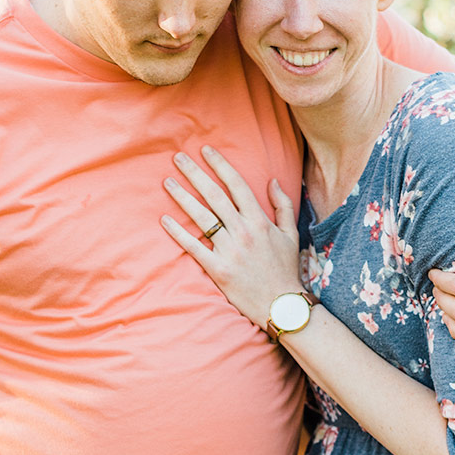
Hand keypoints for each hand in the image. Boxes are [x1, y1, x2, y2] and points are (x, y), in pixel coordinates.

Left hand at [161, 147, 301, 330]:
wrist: (281, 304)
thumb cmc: (285, 268)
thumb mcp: (290, 233)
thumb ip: (282, 204)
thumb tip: (272, 181)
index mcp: (260, 220)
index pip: (237, 184)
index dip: (220, 165)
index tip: (206, 150)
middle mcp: (243, 231)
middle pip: (215, 195)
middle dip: (195, 174)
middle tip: (178, 158)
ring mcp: (229, 250)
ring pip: (202, 217)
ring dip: (182, 198)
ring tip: (167, 182)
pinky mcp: (217, 269)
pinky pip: (194, 247)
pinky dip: (179, 233)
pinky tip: (165, 220)